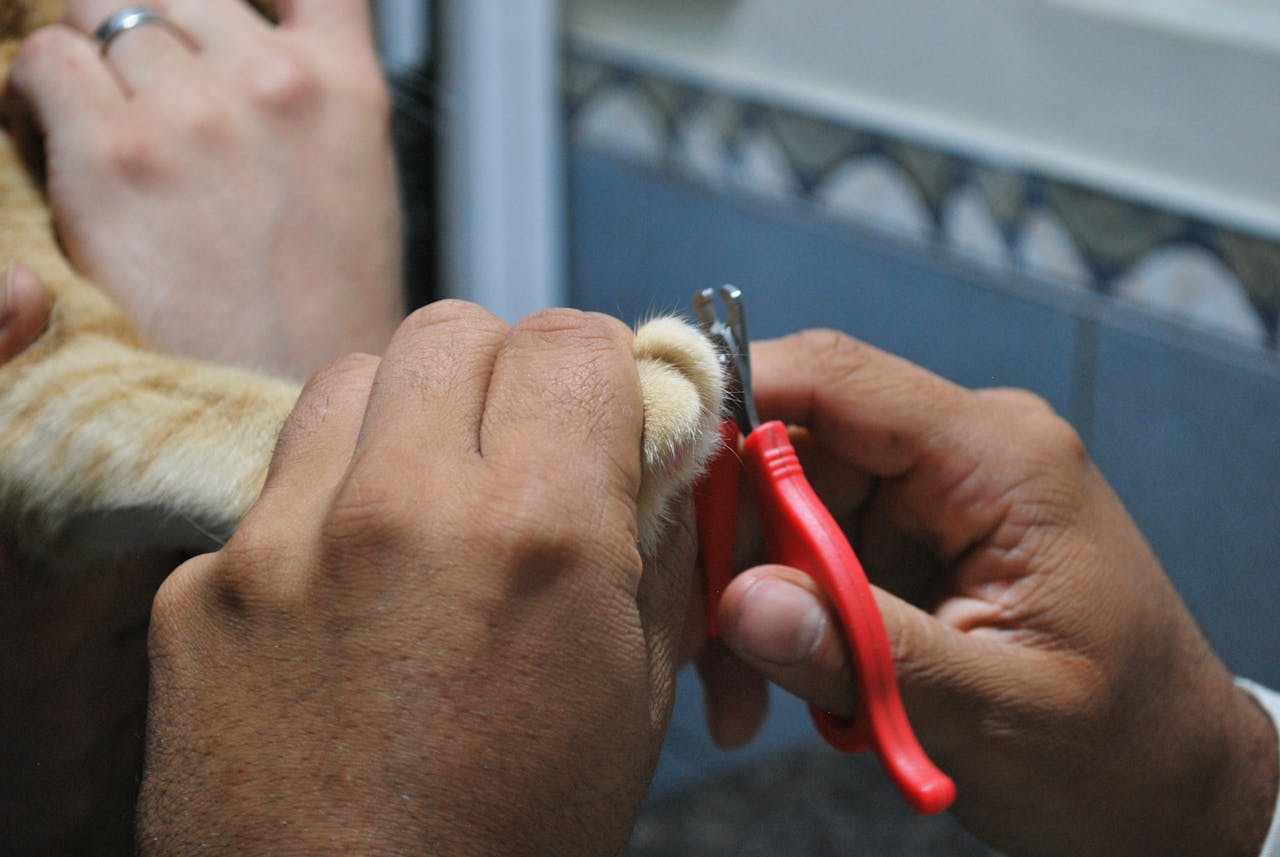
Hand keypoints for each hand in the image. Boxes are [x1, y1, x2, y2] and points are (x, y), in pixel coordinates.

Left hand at [6, 0, 402, 377]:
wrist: (287, 400)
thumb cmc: (322, 314)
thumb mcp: (356, 181)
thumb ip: (312, 92)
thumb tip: (253, 35)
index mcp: (344, 85)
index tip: (204, 20)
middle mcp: (271, 82)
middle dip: (148, 27)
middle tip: (144, 90)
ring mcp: (194, 112)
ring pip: (102, 13)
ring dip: (92, 60)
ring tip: (103, 126)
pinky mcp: (118, 155)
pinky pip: (45, 64)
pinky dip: (37, 93)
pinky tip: (63, 144)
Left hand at [137, 303, 694, 855]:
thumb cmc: (517, 838)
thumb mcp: (635, 695)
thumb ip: (654, 545)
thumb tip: (660, 450)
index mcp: (536, 533)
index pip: (573, 340)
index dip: (602, 370)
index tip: (600, 413)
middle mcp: (402, 509)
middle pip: (456, 329)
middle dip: (504, 376)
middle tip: (515, 452)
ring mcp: (281, 543)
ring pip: (353, 378)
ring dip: (406, 417)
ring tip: (424, 503)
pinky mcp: (201, 590)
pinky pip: (274, 489)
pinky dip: (323, 509)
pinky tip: (343, 597)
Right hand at [707, 330, 1276, 856]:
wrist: (1173, 790)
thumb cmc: (1119, 750)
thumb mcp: (995, 713)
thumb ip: (865, 648)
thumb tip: (736, 603)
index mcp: (999, 457)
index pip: (836, 378)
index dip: (729, 401)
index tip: (648, 464)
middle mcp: (960, 452)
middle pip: (791, 445)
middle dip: (730, 543)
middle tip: (700, 645)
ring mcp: (932, 495)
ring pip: (785, 504)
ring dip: (748, 594)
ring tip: (741, 697)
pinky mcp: (911, 539)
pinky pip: (810, 549)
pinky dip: (780, 614)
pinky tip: (778, 684)